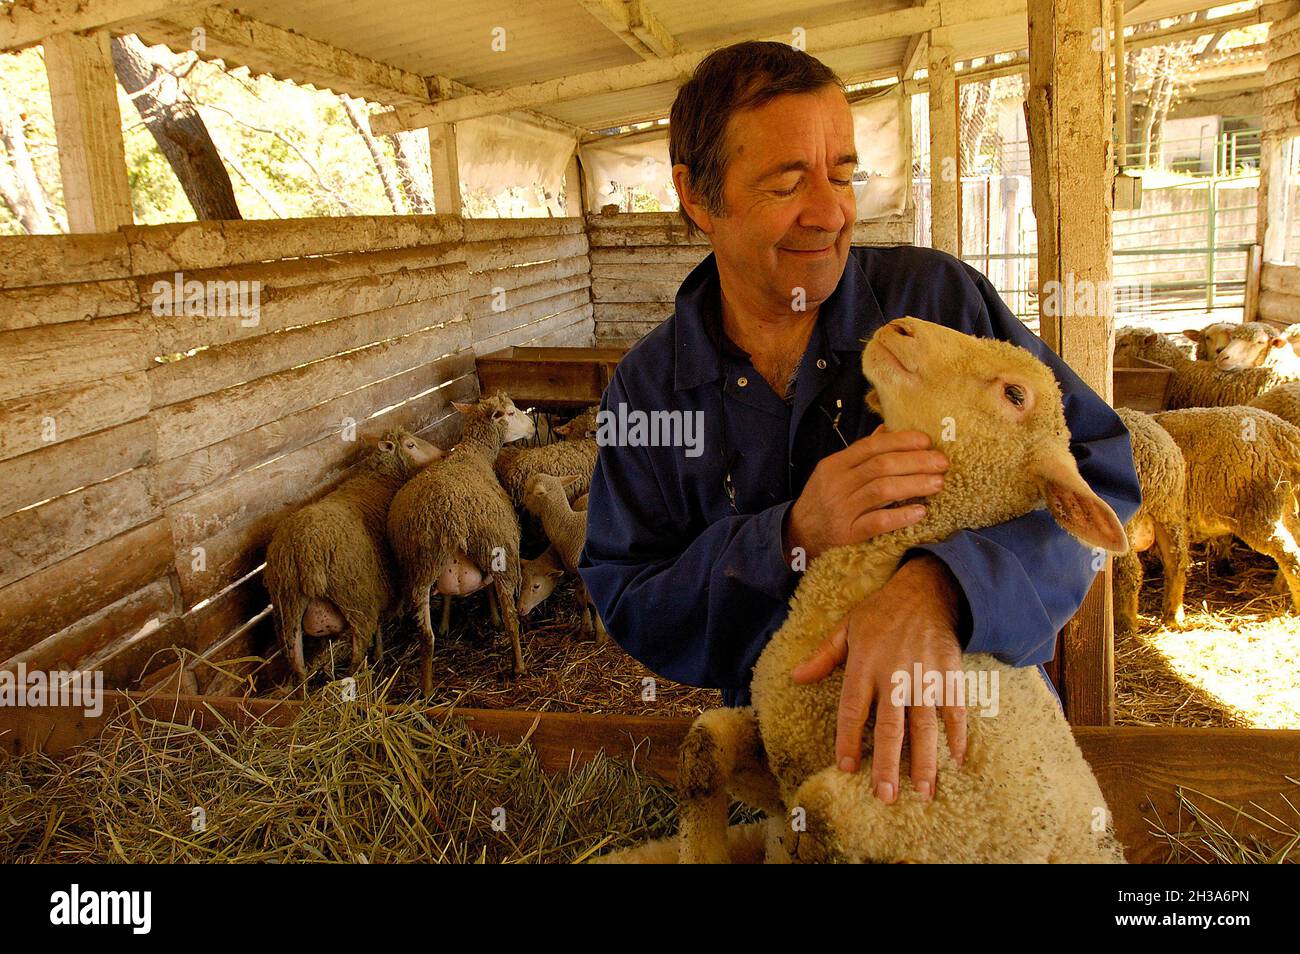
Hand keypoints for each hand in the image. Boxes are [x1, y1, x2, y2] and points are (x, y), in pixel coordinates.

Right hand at [784, 424, 948, 561]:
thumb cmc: (823, 502)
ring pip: (882, 490)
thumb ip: (861, 453)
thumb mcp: (835, 473)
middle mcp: (837, 484)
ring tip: (939, 483)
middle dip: (916, 462)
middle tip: (942, 463)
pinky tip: (920, 512)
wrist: (798, 536)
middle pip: (881, 466)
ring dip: (914, 485)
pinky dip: (900, 516)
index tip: (926, 441)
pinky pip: (877, 522)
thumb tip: (887, 429)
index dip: (900, 441)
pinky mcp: (847, 534)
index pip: (871, 446)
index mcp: (835, 465)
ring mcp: (841, 509)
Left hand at [791, 554, 968, 802]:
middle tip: (885, 795)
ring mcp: (925, 675)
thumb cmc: (882, 611)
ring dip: (924, 760)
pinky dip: (957, 734)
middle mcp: (895, 674)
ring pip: (924, 725)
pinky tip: (956, 760)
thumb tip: (796, 676)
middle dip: (888, 764)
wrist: (928, 589)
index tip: (846, 767)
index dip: (848, 739)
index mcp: (865, 664)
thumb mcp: (847, 627)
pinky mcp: (950, 673)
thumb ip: (823, 656)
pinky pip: (955, 709)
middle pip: (890, 726)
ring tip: (922, 791)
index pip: (853, 710)